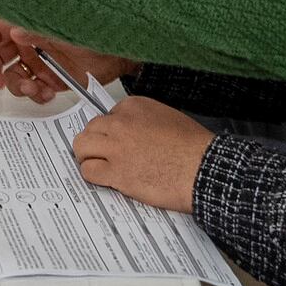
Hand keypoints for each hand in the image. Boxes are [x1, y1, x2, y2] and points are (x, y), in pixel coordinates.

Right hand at [0, 22, 135, 102]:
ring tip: (34, 88)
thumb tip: (15, 32)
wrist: (117, 56)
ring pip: (13, 77)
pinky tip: (47, 92)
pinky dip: (36, 95)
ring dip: (18, 86)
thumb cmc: (94, 34)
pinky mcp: (49, 79)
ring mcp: (39, 62)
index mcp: (28, 25)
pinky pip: (32, 90)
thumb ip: (37, 32)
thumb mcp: (62, 32)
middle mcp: (30, 44)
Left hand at [71, 97, 213, 213]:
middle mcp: (121, 123)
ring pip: (82, 146)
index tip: (118, 141)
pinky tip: (104, 179)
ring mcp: (116, 147)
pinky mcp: (116, 172)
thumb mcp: (168, 118)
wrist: (203, 168)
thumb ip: (144, 121)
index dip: (113, 131)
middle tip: (103, 153)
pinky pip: (88, 171)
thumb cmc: (194, 148)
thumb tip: (135, 132)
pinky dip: (92, 176)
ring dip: (88, 156)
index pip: (109, 115)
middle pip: (92, 128)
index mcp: (134, 106)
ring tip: (97, 165)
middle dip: (96, 141)